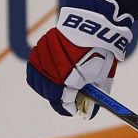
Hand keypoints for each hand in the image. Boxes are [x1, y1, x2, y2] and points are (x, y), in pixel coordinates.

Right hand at [26, 0, 133, 118]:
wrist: (92, 25)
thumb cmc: (100, 52)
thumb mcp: (103, 77)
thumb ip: (95, 96)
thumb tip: (88, 113)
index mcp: (68, 78)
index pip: (62, 102)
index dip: (68, 108)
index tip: (74, 110)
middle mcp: (52, 69)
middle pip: (49, 93)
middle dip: (58, 99)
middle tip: (67, 100)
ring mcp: (43, 58)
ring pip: (38, 82)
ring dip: (47, 88)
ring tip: (59, 88)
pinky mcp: (39, 49)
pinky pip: (35, 68)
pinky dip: (41, 75)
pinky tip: (50, 76)